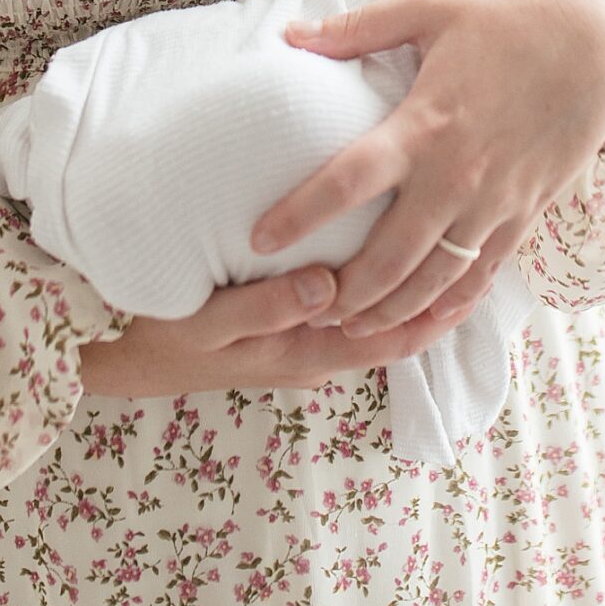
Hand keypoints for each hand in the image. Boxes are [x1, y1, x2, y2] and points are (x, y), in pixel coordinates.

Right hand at [75, 263, 486, 398]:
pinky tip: (385, 255)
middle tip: (486, 254)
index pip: (392, 341)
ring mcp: (300, 344)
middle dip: (441, 302)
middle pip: (395, 334)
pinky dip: (375, 289)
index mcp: (306, 355)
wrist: (118, 352)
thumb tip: (330, 287)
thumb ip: (268, 305)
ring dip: (412, 295)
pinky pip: (346, 313)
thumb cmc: (164, 333)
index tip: (475, 279)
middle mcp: (314, 354)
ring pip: (374, 324)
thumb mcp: (210, 321)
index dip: (437, 315)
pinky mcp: (285, 327)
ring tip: (452, 249)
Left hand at [249, 0, 604, 337]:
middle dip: (341, 295)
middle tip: (302, 308)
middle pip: (387, 260)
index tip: (260, 239)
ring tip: (347, 328)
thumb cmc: (509, 19)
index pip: (348, 181)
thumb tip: (291, 36)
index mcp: (424, 124)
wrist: (600, 47)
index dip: (299, 215)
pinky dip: (447, 309)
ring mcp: (493, 206)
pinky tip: (419, 323)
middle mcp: (456, 178)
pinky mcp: (524, 218)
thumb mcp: (431, 7)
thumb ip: (358, 28)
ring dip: (387, 314)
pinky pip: (480, 279)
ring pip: (432, 285)